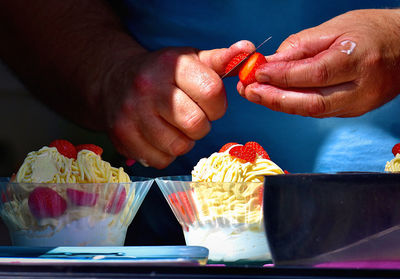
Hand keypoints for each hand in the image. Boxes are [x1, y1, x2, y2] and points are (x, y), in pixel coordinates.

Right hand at [106, 41, 254, 167]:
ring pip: (179, 146)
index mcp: (172, 65)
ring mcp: (132, 114)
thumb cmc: (162, 73)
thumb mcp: (191, 60)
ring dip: (184, 141)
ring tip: (174, 126)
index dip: (217, 105)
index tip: (208, 103)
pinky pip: (161, 160)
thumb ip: (222, 59)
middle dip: (201, 126)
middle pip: (196, 125)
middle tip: (191, 117)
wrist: (114, 80)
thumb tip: (249, 49)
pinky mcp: (122, 136)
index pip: (212, 92)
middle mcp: (149, 88)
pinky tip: (159, 137)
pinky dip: (166, 153)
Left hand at [239, 9, 399, 117]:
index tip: (256, 73)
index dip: (282, 76)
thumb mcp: (335, 28)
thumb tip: (270, 63)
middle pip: (311, 103)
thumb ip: (301, 47)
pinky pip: (317, 111)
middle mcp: (360, 89)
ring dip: (279, 104)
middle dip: (274, 99)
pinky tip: (275, 97)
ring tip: (255, 94)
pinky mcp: (352, 111)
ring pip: (311, 111)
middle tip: (248, 91)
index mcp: (359, 60)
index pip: (314, 74)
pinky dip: (293, 104)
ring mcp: (358, 105)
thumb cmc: (370, 31)